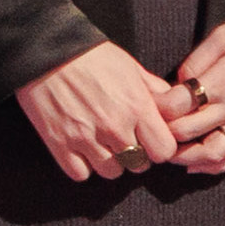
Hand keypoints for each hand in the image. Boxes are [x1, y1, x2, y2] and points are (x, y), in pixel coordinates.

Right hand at [14, 40, 182, 181]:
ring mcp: (85, 137)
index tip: (151, 140)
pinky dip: (83, 165)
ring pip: (111, 172)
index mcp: (137, 106)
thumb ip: (156, 92)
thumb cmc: (93, 56)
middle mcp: (114, 126)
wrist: (48, 51)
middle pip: (139, 165)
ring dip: (110, 162)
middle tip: (126, 141)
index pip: (164, 151)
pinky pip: (80, 174)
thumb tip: (176, 108)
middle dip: (137, 156)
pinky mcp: (58, 143)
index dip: (159, 148)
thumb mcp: (133, 68)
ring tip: (103, 144)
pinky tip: (82, 149)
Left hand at [163, 19, 224, 173]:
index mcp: (224, 80)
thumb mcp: (222, 36)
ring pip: (213, 154)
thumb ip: (195, 62)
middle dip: (163, 130)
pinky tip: (196, 164)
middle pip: (187, 132)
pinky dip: (215, 166)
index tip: (151, 100)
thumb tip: (177, 86)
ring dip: (186, 158)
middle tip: (153, 125)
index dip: (158, 105)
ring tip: (171, 151)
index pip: (178, 104)